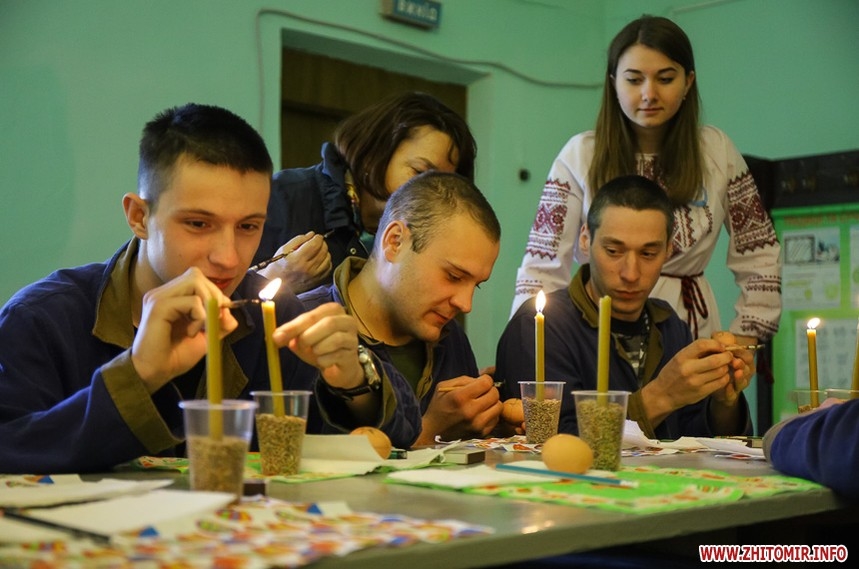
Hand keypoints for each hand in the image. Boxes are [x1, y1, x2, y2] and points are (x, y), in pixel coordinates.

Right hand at [131, 267, 236, 392]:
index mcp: (172, 296)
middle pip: (196, 275)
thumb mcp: (206, 337)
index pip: (197, 278)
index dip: (214, 292)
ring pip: (194, 282)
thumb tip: (231, 310)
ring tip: (200, 326)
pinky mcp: (158, 306)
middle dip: (214, 296)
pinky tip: (190, 333)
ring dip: (207, 304)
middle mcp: (163, 292)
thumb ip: (220, 323)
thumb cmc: (176, 355)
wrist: (156, 373)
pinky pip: (191, 301)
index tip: (220, 314)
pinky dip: (200, 317)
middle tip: (215, 319)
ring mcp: (158, 297)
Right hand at [258, 232, 331, 292]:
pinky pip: (328, 268)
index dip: (318, 237)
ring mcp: (313, 276)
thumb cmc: (279, 266)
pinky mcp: (317, 281)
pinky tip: (320, 260)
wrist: (277, 285)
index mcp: (297, 259)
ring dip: (325, 252)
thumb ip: (299, 240)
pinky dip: (327, 262)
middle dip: (322, 243)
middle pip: (323, 251)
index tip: (316, 236)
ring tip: (318, 251)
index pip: (315, 244)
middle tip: (317, 242)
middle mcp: (307, 268)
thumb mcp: (284, 249)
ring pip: (327, 259)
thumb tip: (312, 235)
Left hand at [272, 302, 362, 389]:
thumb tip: (277, 336)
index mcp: (332, 310)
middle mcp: (346, 320)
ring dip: (317, 349)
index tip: (277, 337)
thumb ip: (292, 335)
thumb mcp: (304, 338)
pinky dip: (323, 361)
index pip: (312, 315)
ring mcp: (352, 337)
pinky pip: (336, 356)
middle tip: (299, 346)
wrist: (339, 367)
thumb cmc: (321, 347)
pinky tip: (323, 361)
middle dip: (308, 337)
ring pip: (334, 340)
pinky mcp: (352, 354)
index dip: (293, 326)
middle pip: (328, 324)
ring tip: (314, 353)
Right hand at [416, 375, 501, 444]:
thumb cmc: (438, 407)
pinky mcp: (481, 434)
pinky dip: (491, 414)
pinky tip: (482, 414)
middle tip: (482, 392)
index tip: (480, 382)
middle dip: (489, 390)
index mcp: (460, 397)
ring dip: (492, 402)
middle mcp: (471, 411)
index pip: (486, 382)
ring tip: (483, 403)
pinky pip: (496, 419)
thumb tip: (483, 377)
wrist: (432, 433)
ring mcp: (478, 424)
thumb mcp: (444, 387)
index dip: (485, 379)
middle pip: (495, 394)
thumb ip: (464, 380)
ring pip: (498, 406)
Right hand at [642, 338, 733, 423]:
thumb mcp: (679, 358)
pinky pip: (720, 382)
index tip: (721, 346)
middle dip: (727, 356)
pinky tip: (721, 376)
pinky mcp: (701, 392)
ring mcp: (696, 382)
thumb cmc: (672, 373)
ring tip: (724, 366)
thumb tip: (717, 345)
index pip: (702, 345)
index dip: (716, 344)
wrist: (663, 394)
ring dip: (726, 367)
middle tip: (728, 356)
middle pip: (716, 359)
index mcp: (681, 357)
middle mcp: (688, 369)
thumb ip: (695, 352)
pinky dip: (725, 377)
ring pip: (721, 371)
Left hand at [711, 331, 754, 405]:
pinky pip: (733, 394)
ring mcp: (738, 384)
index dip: (741, 352)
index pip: (747, 355)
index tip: (732, 348)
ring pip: (743, 381)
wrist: (708, 385)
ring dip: (740, 377)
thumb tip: (716, 335)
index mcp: (741, 360)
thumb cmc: (714, 363)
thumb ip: (718, 343)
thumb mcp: (715, 352)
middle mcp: (743, 372)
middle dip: (742, 364)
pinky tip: (727, 387)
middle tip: (735, 361)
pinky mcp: (731, 395)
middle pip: (748, 367)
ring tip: (736, 373)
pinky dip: (731, 391)